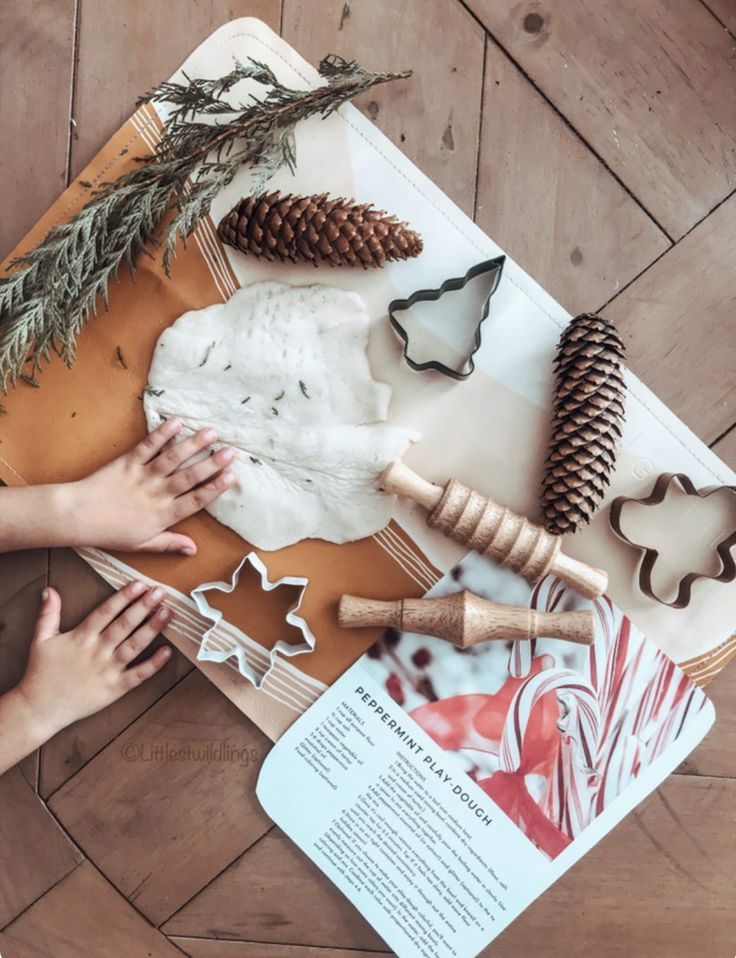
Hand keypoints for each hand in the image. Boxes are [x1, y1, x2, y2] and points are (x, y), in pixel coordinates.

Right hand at [4, 582, 172, 761]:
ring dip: (152, 628)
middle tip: (160, 592)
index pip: (106, 612)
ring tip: (168, 612)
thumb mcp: (41, 640)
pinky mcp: (114, 689)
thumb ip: (48, 614)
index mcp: (81, 637)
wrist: (39, 710)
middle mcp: (97, 652)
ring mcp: (107, 670)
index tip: (139, 584)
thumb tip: (50, 589)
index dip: (123, 597)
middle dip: (143, 607)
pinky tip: (168, 651)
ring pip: (134, 646)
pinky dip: (153, 664)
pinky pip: (138, 675)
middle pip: (124, 625)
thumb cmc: (40, 673)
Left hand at [63, 418, 235, 553]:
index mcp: (163, 515)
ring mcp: (143, 476)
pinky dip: (161, 434)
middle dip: (213, 463)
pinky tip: (176, 422)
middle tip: (231, 451)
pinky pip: (148, 446)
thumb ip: (169, 543)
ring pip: (173, 459)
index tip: (232, 476)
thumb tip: (194, 549)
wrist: (78, 516)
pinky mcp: (129, 462)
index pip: (196, 501)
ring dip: (193, 445)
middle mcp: (157, 494)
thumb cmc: (110, 532)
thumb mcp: (142, 544)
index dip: (215, 488)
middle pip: (190, 477)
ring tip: (211, 432)